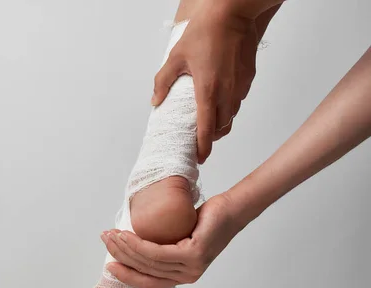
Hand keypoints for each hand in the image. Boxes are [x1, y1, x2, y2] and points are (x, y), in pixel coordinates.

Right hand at [101, 194, 244, 287]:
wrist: (231, 210)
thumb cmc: (205, 221)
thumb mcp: (178, 237)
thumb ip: (161, 246)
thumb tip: (131, 242)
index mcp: (182, 276)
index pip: (148, 282)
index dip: (126, 275)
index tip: (110, 264)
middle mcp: (187, 276)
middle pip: (145, 272)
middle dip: (120, 256)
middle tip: (105, 240)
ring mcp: (191, 268)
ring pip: (148, 262)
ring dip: (125, 248)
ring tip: (111, 235)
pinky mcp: (193, 255)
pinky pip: (158, 252)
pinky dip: (138, 244)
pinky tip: (127, 235)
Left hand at [152, 7, 261, 162]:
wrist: (233, 14)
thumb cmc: (204, 33)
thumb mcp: (175, 57)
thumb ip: (163, 82)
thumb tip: (156, 101)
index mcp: (208, 90)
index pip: (207, 129)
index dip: (203, 146)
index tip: (200, 157)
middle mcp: (227, 92)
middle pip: (222, 127)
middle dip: (211, 138)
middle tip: (199, 141)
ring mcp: (240, 86)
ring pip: (232, 115)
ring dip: (220, 123)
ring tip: (207, 123)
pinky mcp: (248, 78)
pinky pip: (238, 100)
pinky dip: (229, 106)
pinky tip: (218, 100)